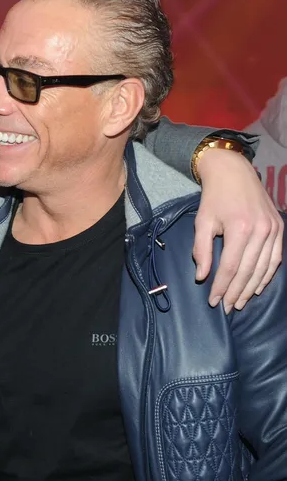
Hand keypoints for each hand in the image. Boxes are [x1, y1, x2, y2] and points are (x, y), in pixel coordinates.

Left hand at [193, 148, 282, 313]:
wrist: (233, 172)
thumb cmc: (214, 198)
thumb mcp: (202, 222)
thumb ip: (201, 250)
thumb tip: (202, 276)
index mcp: (241, 229)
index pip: (231, 267)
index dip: (222, 287)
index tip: (213, 301)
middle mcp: (262, 231)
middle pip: (249, 271)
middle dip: (236, 292)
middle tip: (226, 307)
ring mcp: (274, 229)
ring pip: (264, 268)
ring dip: (252, 288)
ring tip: (240, 302)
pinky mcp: (279, 228)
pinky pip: (275, 258)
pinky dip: (267, 275)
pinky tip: (257, 287)